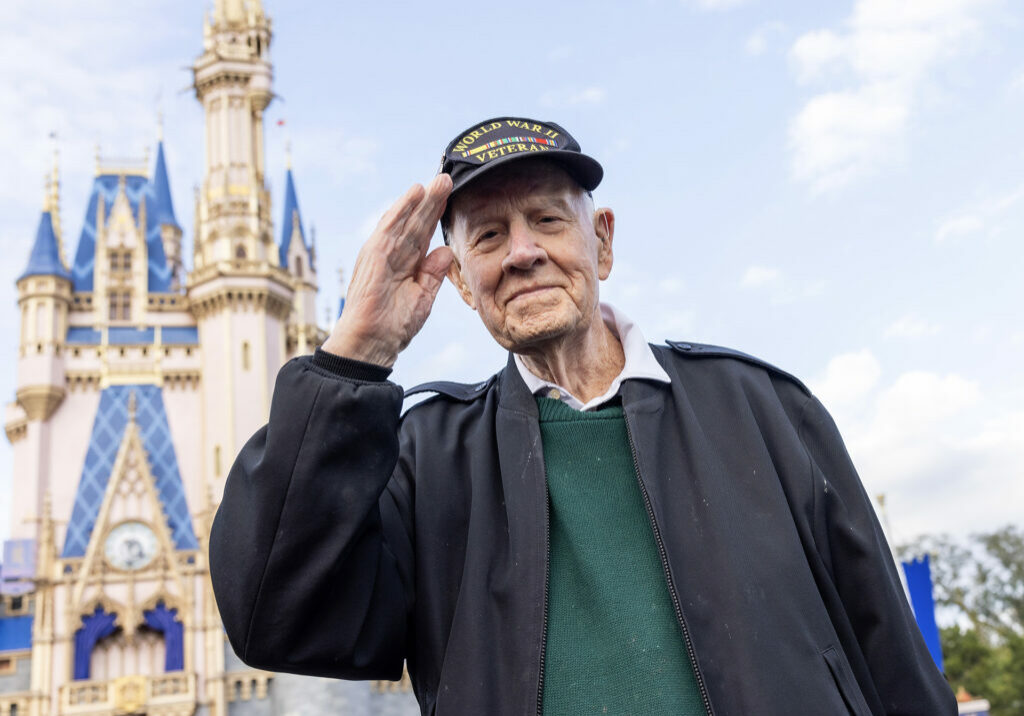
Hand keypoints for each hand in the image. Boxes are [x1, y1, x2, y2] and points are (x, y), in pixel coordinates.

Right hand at [321, 173, 454, 367]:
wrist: (372, 345)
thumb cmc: (393, 327)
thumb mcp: (422, 297)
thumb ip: (433, 273)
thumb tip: (446, 251)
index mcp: (404, 265)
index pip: (423, 235)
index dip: (437, 216)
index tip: (452, 198)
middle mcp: (392, 255)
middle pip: (415, 223)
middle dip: (432, 202)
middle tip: (448, 178)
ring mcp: (381, 254)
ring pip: (405, 220)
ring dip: (420, 199)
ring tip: (437, 180)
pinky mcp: (373, 256)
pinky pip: (390, 228)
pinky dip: (401, 209)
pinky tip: (414, 193)